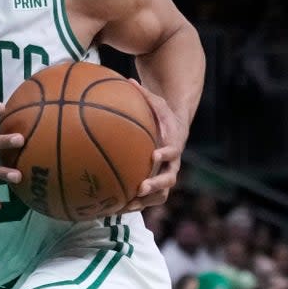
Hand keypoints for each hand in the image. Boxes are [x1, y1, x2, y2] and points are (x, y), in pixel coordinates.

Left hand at [118, 85, 186, 210]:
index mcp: (173, 144)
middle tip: (140, 187)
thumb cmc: (162, 115)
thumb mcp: (157, 102)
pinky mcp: (155, 185)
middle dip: (156, 186)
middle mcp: (172, 164)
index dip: (166, 154)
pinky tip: (114, 208)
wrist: (173, 131)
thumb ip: (145, 94)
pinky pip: (147, 199)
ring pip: (160, 195)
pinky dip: (134, 205)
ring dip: (145, 202)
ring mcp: (164, 177)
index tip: (155, 154)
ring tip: (125, 206)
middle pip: (169, 179)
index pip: (173, 151)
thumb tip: (128, 79)